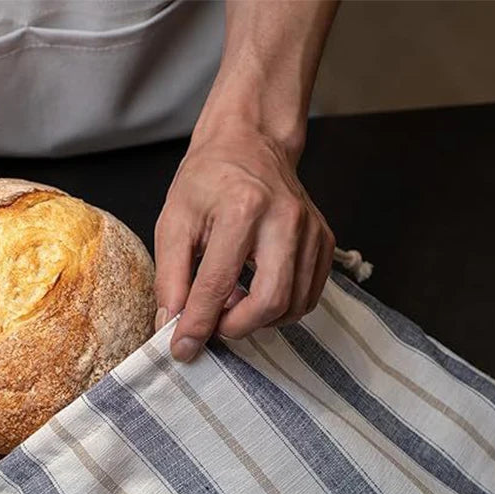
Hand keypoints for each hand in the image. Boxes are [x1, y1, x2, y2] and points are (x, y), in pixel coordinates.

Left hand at [154, 123, 334, 361]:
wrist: (250, 143)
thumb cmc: (208, 180)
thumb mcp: (174, 222)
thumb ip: (170, 278)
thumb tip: (170, 325)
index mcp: (243, 208)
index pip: (218, 284)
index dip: (197, 324)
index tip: (182, 349)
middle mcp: (286, 220)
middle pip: (270, 302)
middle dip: (237, 327)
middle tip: (213, 322)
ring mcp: (312, 232)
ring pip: (293, 306)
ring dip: (258, 320)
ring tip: (232, 300)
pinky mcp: (324, 242)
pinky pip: (308, 297)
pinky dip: (279, 309)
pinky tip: (255, 291)